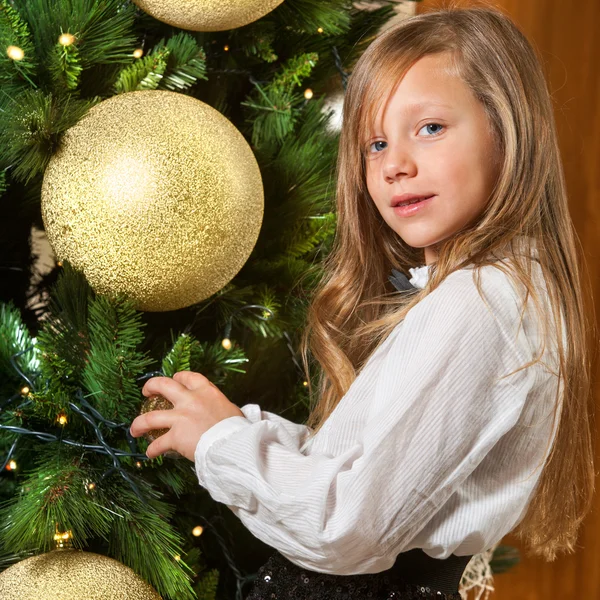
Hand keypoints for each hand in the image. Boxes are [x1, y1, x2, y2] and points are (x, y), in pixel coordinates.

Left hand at [129, 370, 244, 461]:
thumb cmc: (237, 428)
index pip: (188, 377)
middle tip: (146, 392)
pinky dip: (153, 450)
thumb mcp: (230, 409)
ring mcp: (181, 417)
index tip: (175, 379)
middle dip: (151, 386)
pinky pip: (159, 443)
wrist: (234, 444)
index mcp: (206, 391)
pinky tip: (150, 454)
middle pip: (163, 385)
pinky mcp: (176, 436)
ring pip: (151, 417)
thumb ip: (218, 407)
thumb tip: (219, 413)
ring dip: (139, 423)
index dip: (178, 377)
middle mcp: (190, 400)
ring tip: (134, 429)